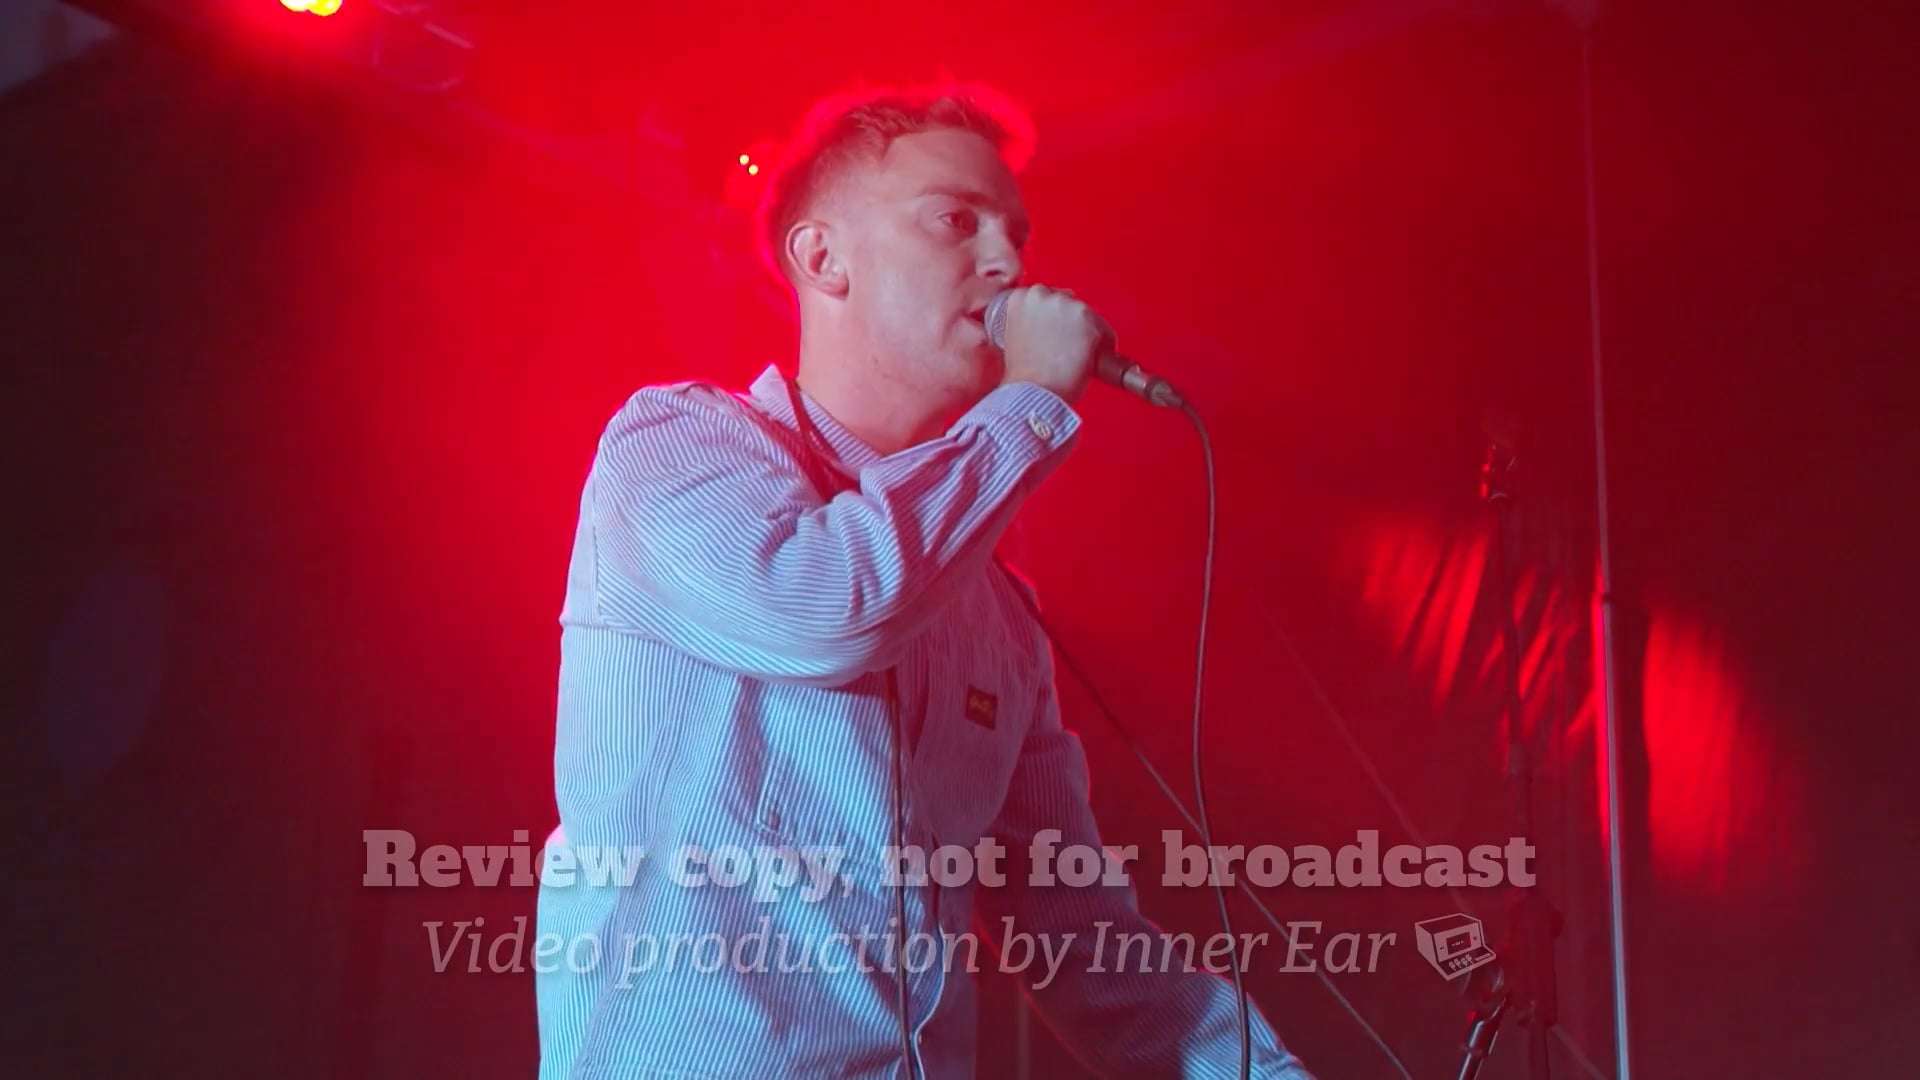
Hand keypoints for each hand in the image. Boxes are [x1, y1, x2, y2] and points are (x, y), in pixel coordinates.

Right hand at [996, 285, 1111, 403]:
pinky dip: (1105, 344)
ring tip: (1081, 355)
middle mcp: (1042, 295)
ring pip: (1088, 315)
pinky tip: (1094, 360)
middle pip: (1069, 302)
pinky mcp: (1086, 318)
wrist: (1033, 392)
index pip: (1047, 298)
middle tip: (1070, 345)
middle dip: (1072, 322)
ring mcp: (1065, 305)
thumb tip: (1053, 324)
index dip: (1055, 318)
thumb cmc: (1025, 375)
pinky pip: (1105, 330)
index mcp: (1020, 298)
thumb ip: (1032, 323)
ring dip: (1088, 332)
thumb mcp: (1017, 337)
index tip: (1059, 331)